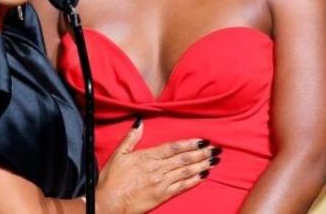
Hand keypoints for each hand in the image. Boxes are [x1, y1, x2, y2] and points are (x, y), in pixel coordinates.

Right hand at [95, 119, 220, 213]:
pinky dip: (194, 180)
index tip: (203, 140)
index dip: (190, 144)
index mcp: (147, 156)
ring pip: (186, 171)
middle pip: (184, 159)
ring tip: (214, 161)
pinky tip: (203, 176)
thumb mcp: (119, 154)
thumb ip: (131, 138)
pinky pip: (182, 186)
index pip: (174, 147)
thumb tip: (140, 123)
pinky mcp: (162, 196)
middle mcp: (157, 169)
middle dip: (202, 153)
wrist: (109, 203)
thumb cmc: (111, 180)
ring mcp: (161, 183)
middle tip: (216, 149)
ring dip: (202, 165)